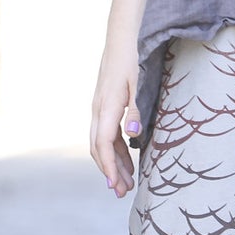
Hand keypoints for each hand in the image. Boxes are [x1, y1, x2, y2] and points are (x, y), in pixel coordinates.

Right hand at [90, 48, 141, 198]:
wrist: (119, 41)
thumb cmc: (130, 61)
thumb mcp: (137, 84)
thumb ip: (135, 110)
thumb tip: (132, 135)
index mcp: (106, 107)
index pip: (103, 144)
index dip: (109, 166)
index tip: (115, 185)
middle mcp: (98, 111)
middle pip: (99, 149)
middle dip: (110, 172)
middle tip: (122, 192)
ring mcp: (99, 110)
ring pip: (102, 144)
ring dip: (113, 164)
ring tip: (125, 184)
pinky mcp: (104, 108)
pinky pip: (107, 134)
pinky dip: (116, 150)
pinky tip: (126, 161)